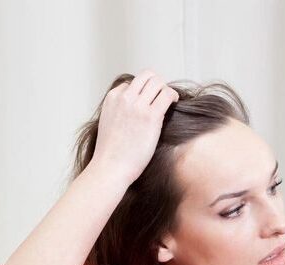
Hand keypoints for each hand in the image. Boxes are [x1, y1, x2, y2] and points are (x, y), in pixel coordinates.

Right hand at [90, 69, 178, 187]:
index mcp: (112, 98)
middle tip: (162, 96)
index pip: (131, 83)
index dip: (142, 92)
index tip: (148, 102)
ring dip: (165, 88)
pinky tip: (175, 101)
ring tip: (169, 99)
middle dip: (156, 84)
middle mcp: (124, 98)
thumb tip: (132, 114)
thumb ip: (118, 113)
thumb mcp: (108, 125)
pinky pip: (166, 94)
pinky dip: (173, 95)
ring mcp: (137, 106)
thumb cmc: (111, 154)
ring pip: (157, 82)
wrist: (111, 167)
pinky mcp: (151, 116)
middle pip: (145, 76)